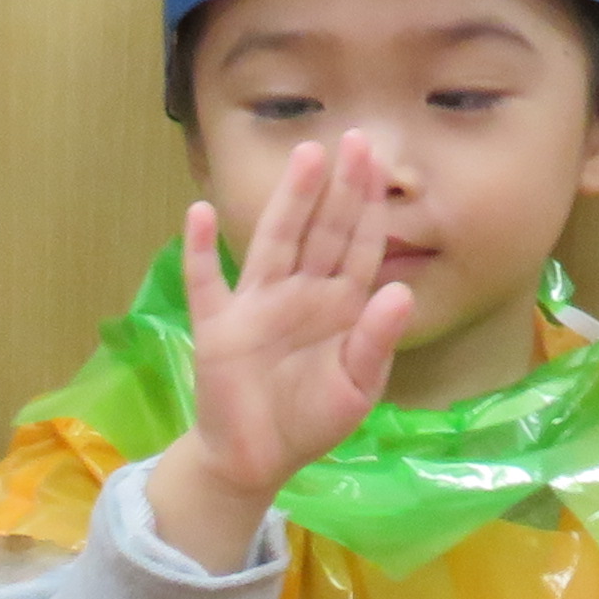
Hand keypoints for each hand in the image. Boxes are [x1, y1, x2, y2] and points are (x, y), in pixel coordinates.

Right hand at [159, 133, 416, 554]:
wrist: (255, 460)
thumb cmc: (310, 421)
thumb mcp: (356, 389)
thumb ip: (375, 342)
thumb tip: (400, 291)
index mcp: (339, 307)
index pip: (360, 246)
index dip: (370, 206)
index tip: (380, 163)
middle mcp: (301, 293)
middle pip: (324, 230)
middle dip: (340, 186)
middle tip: (355, 138)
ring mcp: (257, 305)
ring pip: (277, 241)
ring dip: (290, 199)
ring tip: (305, 155)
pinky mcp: (217, 327)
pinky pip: (207, 283)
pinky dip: (201, 251)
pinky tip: (199, 213)